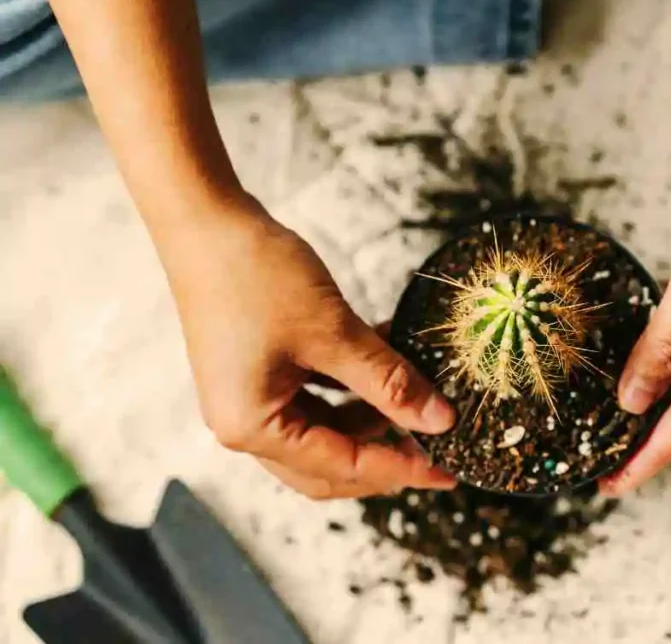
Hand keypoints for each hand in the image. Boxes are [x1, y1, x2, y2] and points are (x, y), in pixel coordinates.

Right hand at [160, 198, 455, 498]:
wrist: (205, 219)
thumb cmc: (256, 274)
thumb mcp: (334, 333)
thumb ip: (390, 382)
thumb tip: (440, 420)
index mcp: (253, 428)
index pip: (341, 467)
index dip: (400, 468)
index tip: (447, 470)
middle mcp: (243, 423)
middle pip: (328, 463)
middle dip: (382, 456)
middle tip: (435, 447)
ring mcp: (248, 397)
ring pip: (324, 429)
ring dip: (371, 417)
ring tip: (418, 396)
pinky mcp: (256, 370)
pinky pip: (314, 395)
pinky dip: (351, 387)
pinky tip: (388, 361)